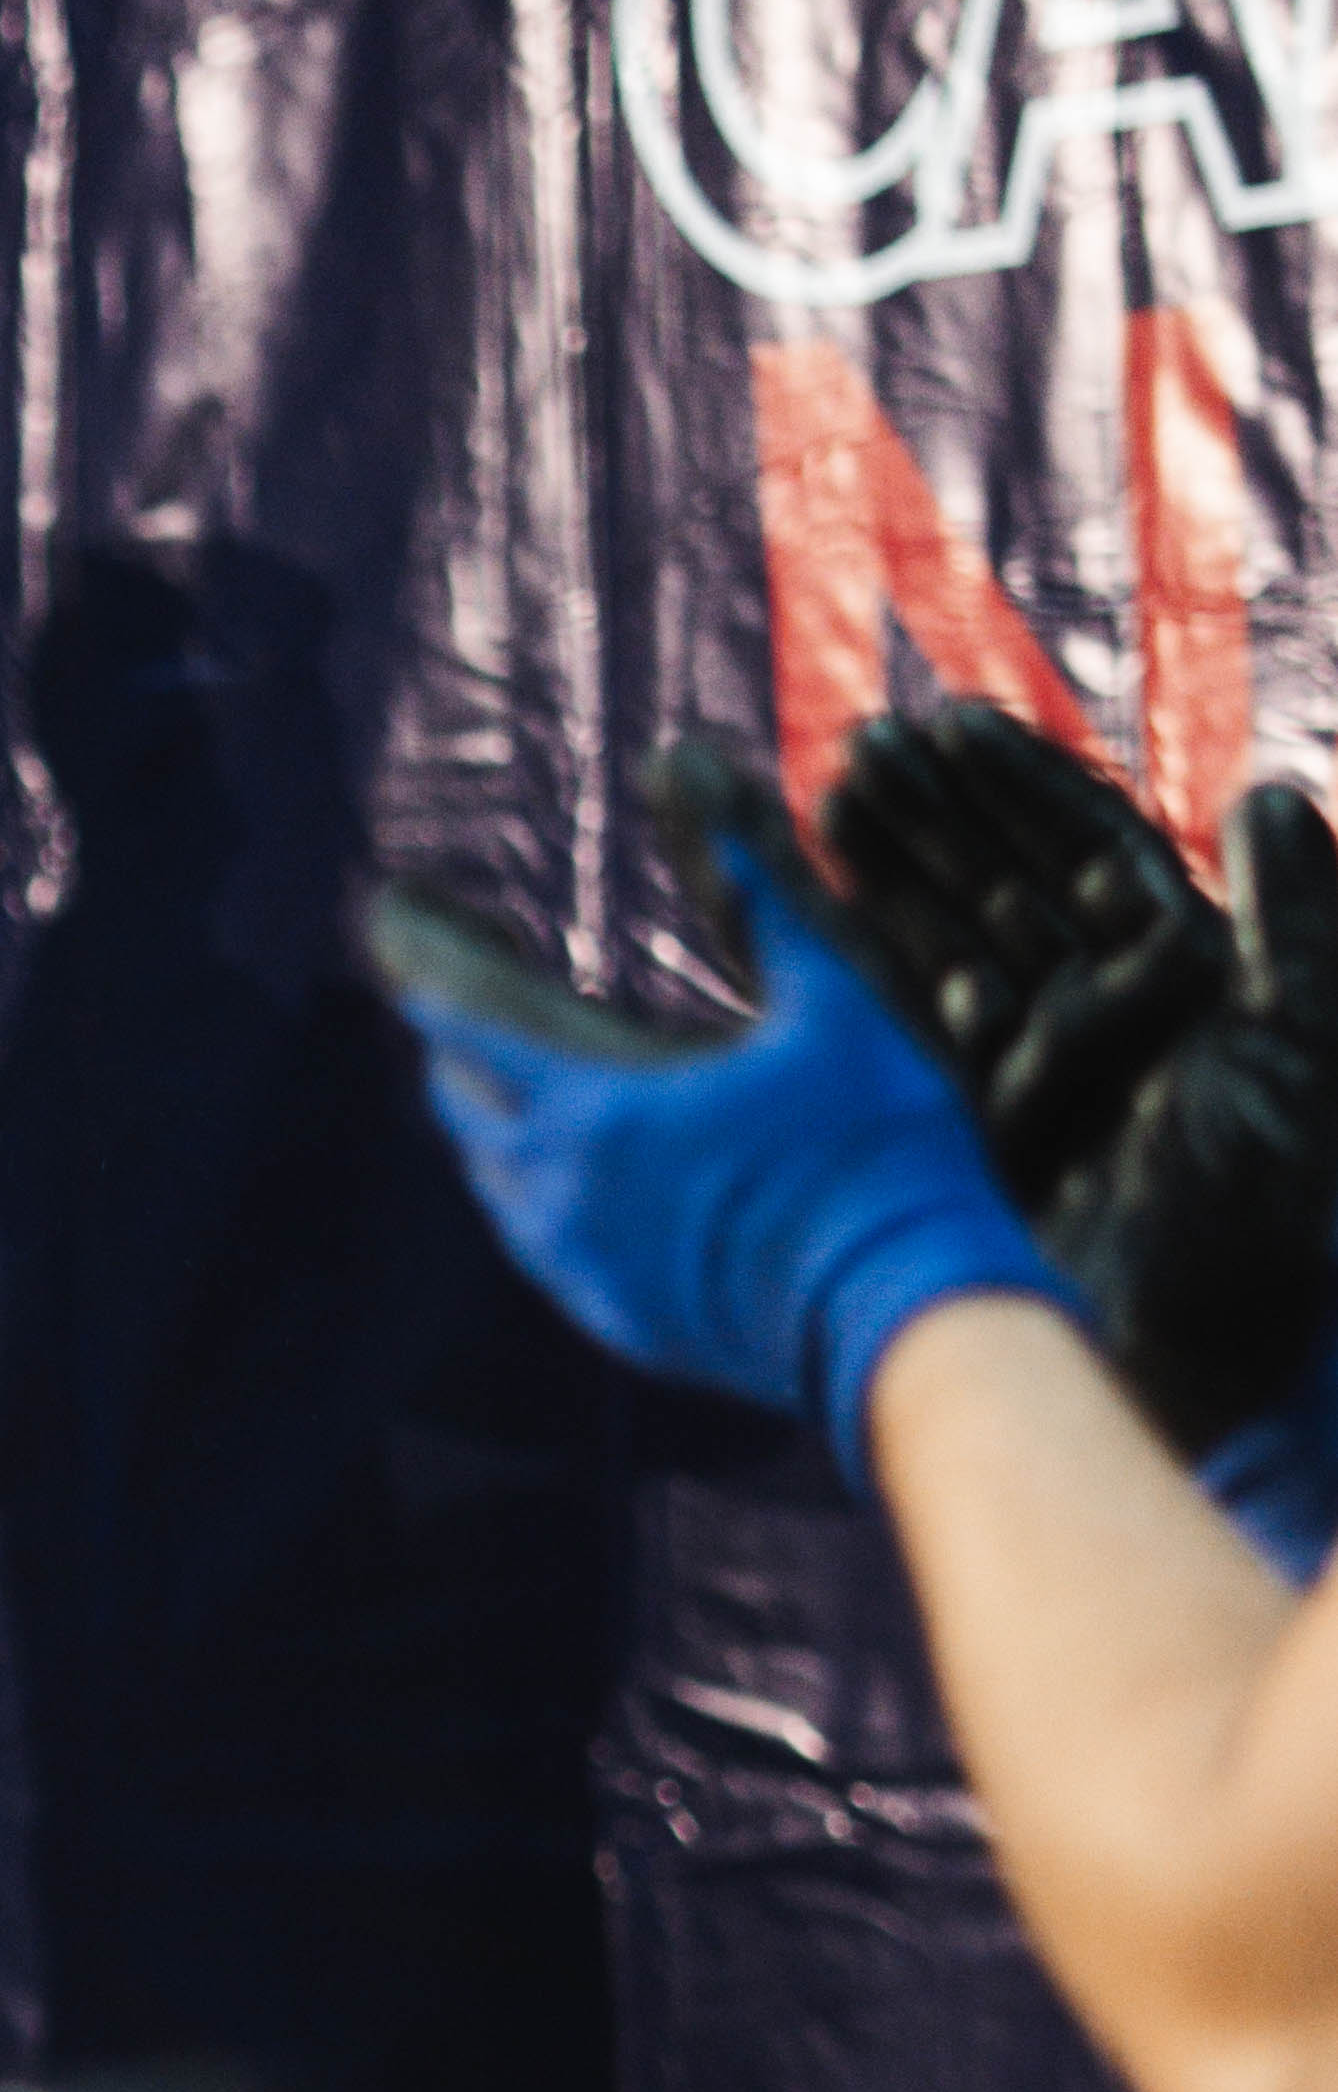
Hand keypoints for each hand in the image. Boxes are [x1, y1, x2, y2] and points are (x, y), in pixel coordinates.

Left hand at [368, 742, 1078, 1483]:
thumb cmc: (881, 1151)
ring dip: (490, 1125)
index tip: (392, 922)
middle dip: (453, 1045)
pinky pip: (543, 1248)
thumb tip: (691, 767)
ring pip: (498, 1183)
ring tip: (493, 1083)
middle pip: (468, 1107)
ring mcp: (585, 1271)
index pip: (472, 1023)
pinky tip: (562, 1184)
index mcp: (596, 1107)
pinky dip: (534, 1196)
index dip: (427, 965)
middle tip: (442, 998)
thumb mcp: (832, 999)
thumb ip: (759, 889)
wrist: (912, 1319)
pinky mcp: (623, 1325)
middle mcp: (562, 1194)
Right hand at [822, 709, 1337, 1457]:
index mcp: (1188, 995)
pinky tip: (802, 919)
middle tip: (858, 748)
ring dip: (885, 877)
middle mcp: (1104, 1032)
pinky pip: (901, 1040)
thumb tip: (1268, 798)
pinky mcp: (962, 1147)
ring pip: (944, 952)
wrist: (1191, 1369)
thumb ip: (1298, 930)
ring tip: (819, 800)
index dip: (1023, 788)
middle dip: (936, 818)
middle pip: (1007, 889)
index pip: (1096, 858)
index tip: (949, 723)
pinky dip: (853, 976)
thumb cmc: (1263, 1228)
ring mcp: (1027, 1089)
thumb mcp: (1298, 1062)